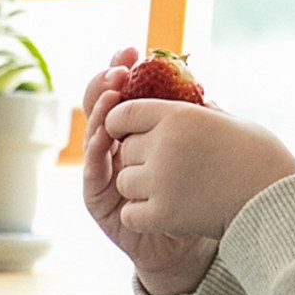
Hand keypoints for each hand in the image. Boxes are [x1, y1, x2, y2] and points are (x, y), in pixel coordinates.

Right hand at [79, 52, 219, 294]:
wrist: (187, 244)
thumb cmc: (192, 194)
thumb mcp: (194, 150)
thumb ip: (192, 121)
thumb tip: (202, 85)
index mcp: (134, 133)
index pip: (123, 94)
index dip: (122, 71)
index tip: (133, 50)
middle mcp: (112, 150)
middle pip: (100, 110)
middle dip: (105, 84)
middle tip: (118, 69)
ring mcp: (102, 173)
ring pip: (93, 135)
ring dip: (98, 113)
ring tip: (111, 93)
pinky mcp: (97, 200)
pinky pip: (92, 171)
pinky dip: (96, 151)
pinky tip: (104, 134)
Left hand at [102, 93, 294, 257]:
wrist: (279, 203)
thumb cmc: (262, 160)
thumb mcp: (235, 123)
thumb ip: (206, 113)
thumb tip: (198, 101)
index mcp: (180, 115)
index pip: (123, 113)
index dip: (121, 124)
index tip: (129, 133)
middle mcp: (165, 144)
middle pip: (125, 149)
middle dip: (140, 158)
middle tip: (168, 169)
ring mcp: (161, 180)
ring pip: (124, 182)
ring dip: (141, 188)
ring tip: (172, 191)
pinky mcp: (161, 214)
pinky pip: (129, 214)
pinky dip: (143, 216)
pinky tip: (166, 213)